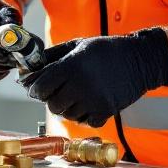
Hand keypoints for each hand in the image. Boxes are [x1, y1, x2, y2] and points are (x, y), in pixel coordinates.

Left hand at [19, 28, 167, 126]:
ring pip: (66, 114)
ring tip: (74, 94)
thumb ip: (52, 57)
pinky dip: (82, 115)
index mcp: (71, 66)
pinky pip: (83, 121)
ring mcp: (93, 101)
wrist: (139, 60)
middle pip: (51, 104)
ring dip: (66, 106)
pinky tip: (86, 102)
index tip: (33, 86)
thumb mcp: (77, 45)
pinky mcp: (105, 112)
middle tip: (55, 90)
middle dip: (49, 98)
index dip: (33, 87)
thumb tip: (28, 69)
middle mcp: (81, 85)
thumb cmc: (105, 51)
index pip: (40, 86)